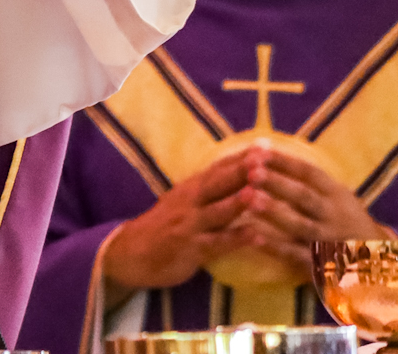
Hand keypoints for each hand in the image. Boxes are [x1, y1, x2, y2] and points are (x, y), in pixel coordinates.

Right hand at [99, 150, 258, 291]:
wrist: (131, 252)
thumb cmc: (164, 226)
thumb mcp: (183, 201)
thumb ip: (208, 189)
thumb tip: (238, 174)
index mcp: (191, 187)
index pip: (219, 167)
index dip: (242, 156)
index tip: (266, 145)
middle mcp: (190, 201)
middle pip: (219, 182)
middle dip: (243, 170)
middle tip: (266, 158)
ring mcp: (190, 224)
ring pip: (218, 211)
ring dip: (238, 202)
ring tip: (258, 193)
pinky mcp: (190, 248)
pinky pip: (216, 243)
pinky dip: (236, 239)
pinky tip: (256, 237)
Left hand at [225, 147, 394, 271]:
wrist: (378, 264)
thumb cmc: (344, 221)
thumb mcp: (337, 197)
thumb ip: (308, 180)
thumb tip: (266, 150)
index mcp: (337, 194)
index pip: (310, 173)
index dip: (284, 162)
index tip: (259, 151)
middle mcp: (334, 215)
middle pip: (304, 197)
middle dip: (277, 183)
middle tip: (251, 172)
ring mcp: (328, 240)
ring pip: (300, 225)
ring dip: (273, 212)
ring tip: (247, 198)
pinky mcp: (320, 265)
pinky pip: (296, 255)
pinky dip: (275, 247)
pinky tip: (254, 237)